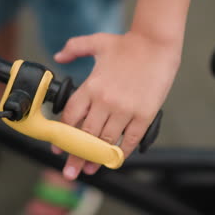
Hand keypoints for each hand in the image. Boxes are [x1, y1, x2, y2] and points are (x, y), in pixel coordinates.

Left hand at [53, 31, 180, 179]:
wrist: (157, 43)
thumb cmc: (128, 44)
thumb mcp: (97, 42)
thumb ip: (74, 48)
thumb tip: (58, 56)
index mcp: (91, 86)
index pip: (71, 117)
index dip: (62, 136)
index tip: (58, 148)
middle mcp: (105, 101)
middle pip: (85, 135)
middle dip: (75, 156)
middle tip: (69, 172)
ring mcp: (125, 109)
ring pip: (105, 141)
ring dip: (95, 159)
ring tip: (88, 171)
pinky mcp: (144, 115)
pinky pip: (129, 140)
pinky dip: (120, 153)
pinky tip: (114, 160)